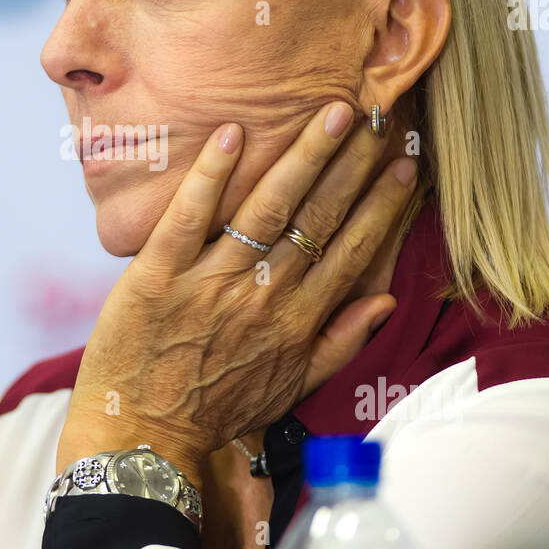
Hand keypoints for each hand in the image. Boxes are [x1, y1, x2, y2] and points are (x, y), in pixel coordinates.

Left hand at [55, 102, 417, 482]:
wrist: (143, 435)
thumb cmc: (215, 411)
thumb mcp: (290, 389)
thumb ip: (339, 343)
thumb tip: (382, 300)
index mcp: (297, 322)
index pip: (351, 250)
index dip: (382, 205)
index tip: (405, 164)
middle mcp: (262, 296)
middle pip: (317, 217)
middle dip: (352, 164)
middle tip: (378, 116)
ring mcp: (210, 282)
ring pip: (266, 207)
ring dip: (303, 155)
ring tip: (333, 112)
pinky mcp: (158, 274)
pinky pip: (189, 215)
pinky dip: (211, 174)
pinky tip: (234, 134)